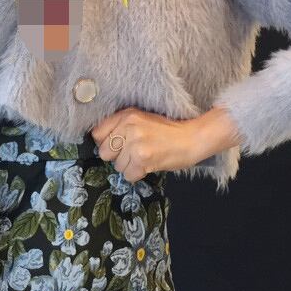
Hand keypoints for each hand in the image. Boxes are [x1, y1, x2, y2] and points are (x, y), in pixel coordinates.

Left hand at [91, 106, 243, 182]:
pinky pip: (128, 176)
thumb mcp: (142, 120)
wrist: (192, 139)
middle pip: (104, 152)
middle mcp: (128, 127)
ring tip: (145, 158)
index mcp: (127, 115)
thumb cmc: (168, 131)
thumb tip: (101, 143)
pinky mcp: (143, 159)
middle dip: (117, 157)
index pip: (97, 133)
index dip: (106, 143)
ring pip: (117, 166)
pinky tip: (149, 166)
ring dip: (130, 167)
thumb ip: (122, 127)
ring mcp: (135, 143)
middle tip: (134, 154)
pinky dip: (138, 175)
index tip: (117, 146)